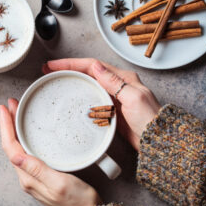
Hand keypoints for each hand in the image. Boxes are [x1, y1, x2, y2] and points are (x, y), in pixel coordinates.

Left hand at [0, 99, 100, 205]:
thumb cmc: (77, 201)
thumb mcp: (59, 183)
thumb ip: (37, 170)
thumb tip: (16, 156)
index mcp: (29, 178)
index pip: (11, 148)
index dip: (5, 127)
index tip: (4, 109)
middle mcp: (27, 177)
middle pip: (12, 146)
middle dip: (8, 124)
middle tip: (10, 105)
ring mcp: (34, 177)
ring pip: (18, 148)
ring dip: (15, 129)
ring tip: (16, 114)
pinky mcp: (42, 175)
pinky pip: (27, 153)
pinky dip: (25, 138)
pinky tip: (29, 132)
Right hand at [42, 58, 160, 151]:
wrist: (156, 141)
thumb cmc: (149, 120)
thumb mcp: (133, 97)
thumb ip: (114, 82)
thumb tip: (96, 66)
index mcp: (123, 78)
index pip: (92, 65)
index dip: (71, 64)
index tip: (53, 66)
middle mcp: (117, 85)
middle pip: (87, 72)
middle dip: (67, 69)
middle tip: (49, 71)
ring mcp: (113, 97)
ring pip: (87, 84)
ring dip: (72, 81)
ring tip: (55, 81)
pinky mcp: (110, 110)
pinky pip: (91, 98)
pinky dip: (79, 96)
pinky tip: (71, 98)